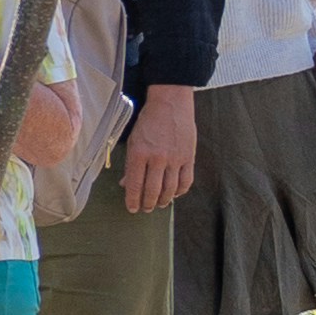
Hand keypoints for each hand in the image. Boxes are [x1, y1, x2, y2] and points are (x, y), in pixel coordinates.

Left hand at [125, 81, 197, 213]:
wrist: (170, 105)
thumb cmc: (148, 122)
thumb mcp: (133, 141)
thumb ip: (130, 164)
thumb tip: (126, 184)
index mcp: (139, 154)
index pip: (135, 185)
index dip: (133, 200)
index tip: (131, 208)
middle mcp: (157, 159)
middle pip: (152, 190)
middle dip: (147, 203)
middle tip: (145, 209)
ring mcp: (175, 159)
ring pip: (170, 189)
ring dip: (163, 200)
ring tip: (158, 204)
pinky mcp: (189, 157)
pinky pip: (186, 180)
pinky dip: (180, 191)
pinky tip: (174, 194)